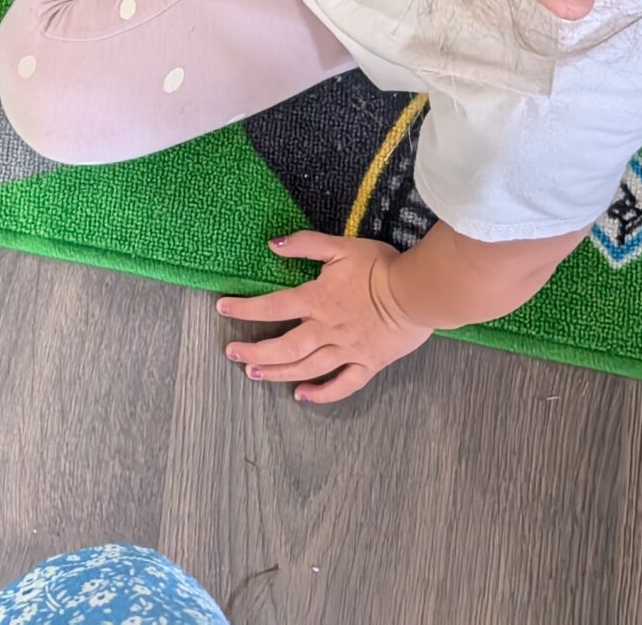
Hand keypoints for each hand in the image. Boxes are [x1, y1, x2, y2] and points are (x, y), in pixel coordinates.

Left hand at [217, 232, 431, 402]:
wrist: (419, 292)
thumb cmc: (380, 266)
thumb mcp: (340, 246)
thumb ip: (306, 245)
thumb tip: (272, 244)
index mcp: (317, 300)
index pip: (272, 307)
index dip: (244, 308)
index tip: (222, 308)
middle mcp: (327, 330)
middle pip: (284, 346)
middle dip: (255, 350)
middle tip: (232, 353)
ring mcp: (347, 350)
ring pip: (307, 367)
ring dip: (278, 372)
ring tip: (255, 374)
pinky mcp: (368, 364)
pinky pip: (343, 384)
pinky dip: (323, 393)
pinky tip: (304, 396)